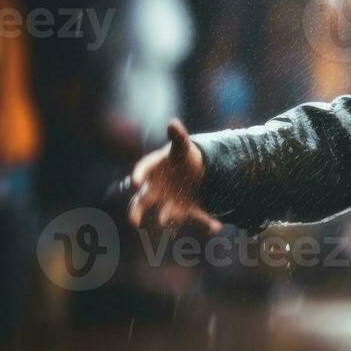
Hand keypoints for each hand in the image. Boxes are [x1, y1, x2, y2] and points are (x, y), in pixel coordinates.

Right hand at [128, 119, 222, 233]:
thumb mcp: (182, 146)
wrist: (192, 171)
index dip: (138, 175)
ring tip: (170, 227)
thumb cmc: (180, 158)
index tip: (136, 182)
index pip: (142, 171)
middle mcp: (156, 190)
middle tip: (133, 221)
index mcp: (153, 170)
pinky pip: (196, 217)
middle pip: (142, 202)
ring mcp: (170, 202)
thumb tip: (173, 123)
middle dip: (136, 212)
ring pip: (167, 214)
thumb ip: (178, 137)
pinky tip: (216, 227)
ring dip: (170, 220)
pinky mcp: (188, 210)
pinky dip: (206, 223)